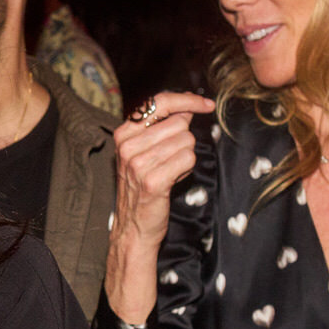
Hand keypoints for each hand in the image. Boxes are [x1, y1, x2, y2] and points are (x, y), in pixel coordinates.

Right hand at [103, 91, 213, 323]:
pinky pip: (188, 159)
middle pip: (178, 123)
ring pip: (186, 142)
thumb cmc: (143, 190)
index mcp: (123, 134)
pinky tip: (174, 180)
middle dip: (183, 140)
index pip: (159, 102)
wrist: (134, 229)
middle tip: (170, 161)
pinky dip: (187, 169)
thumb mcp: (144, 153)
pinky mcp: (153, 180)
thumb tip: (188, 107)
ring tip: (169, 173)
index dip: (186, 100)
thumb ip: (162, 127)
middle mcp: (128, 146)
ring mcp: (138, 163)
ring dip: (185, 157)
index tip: (205, 104)